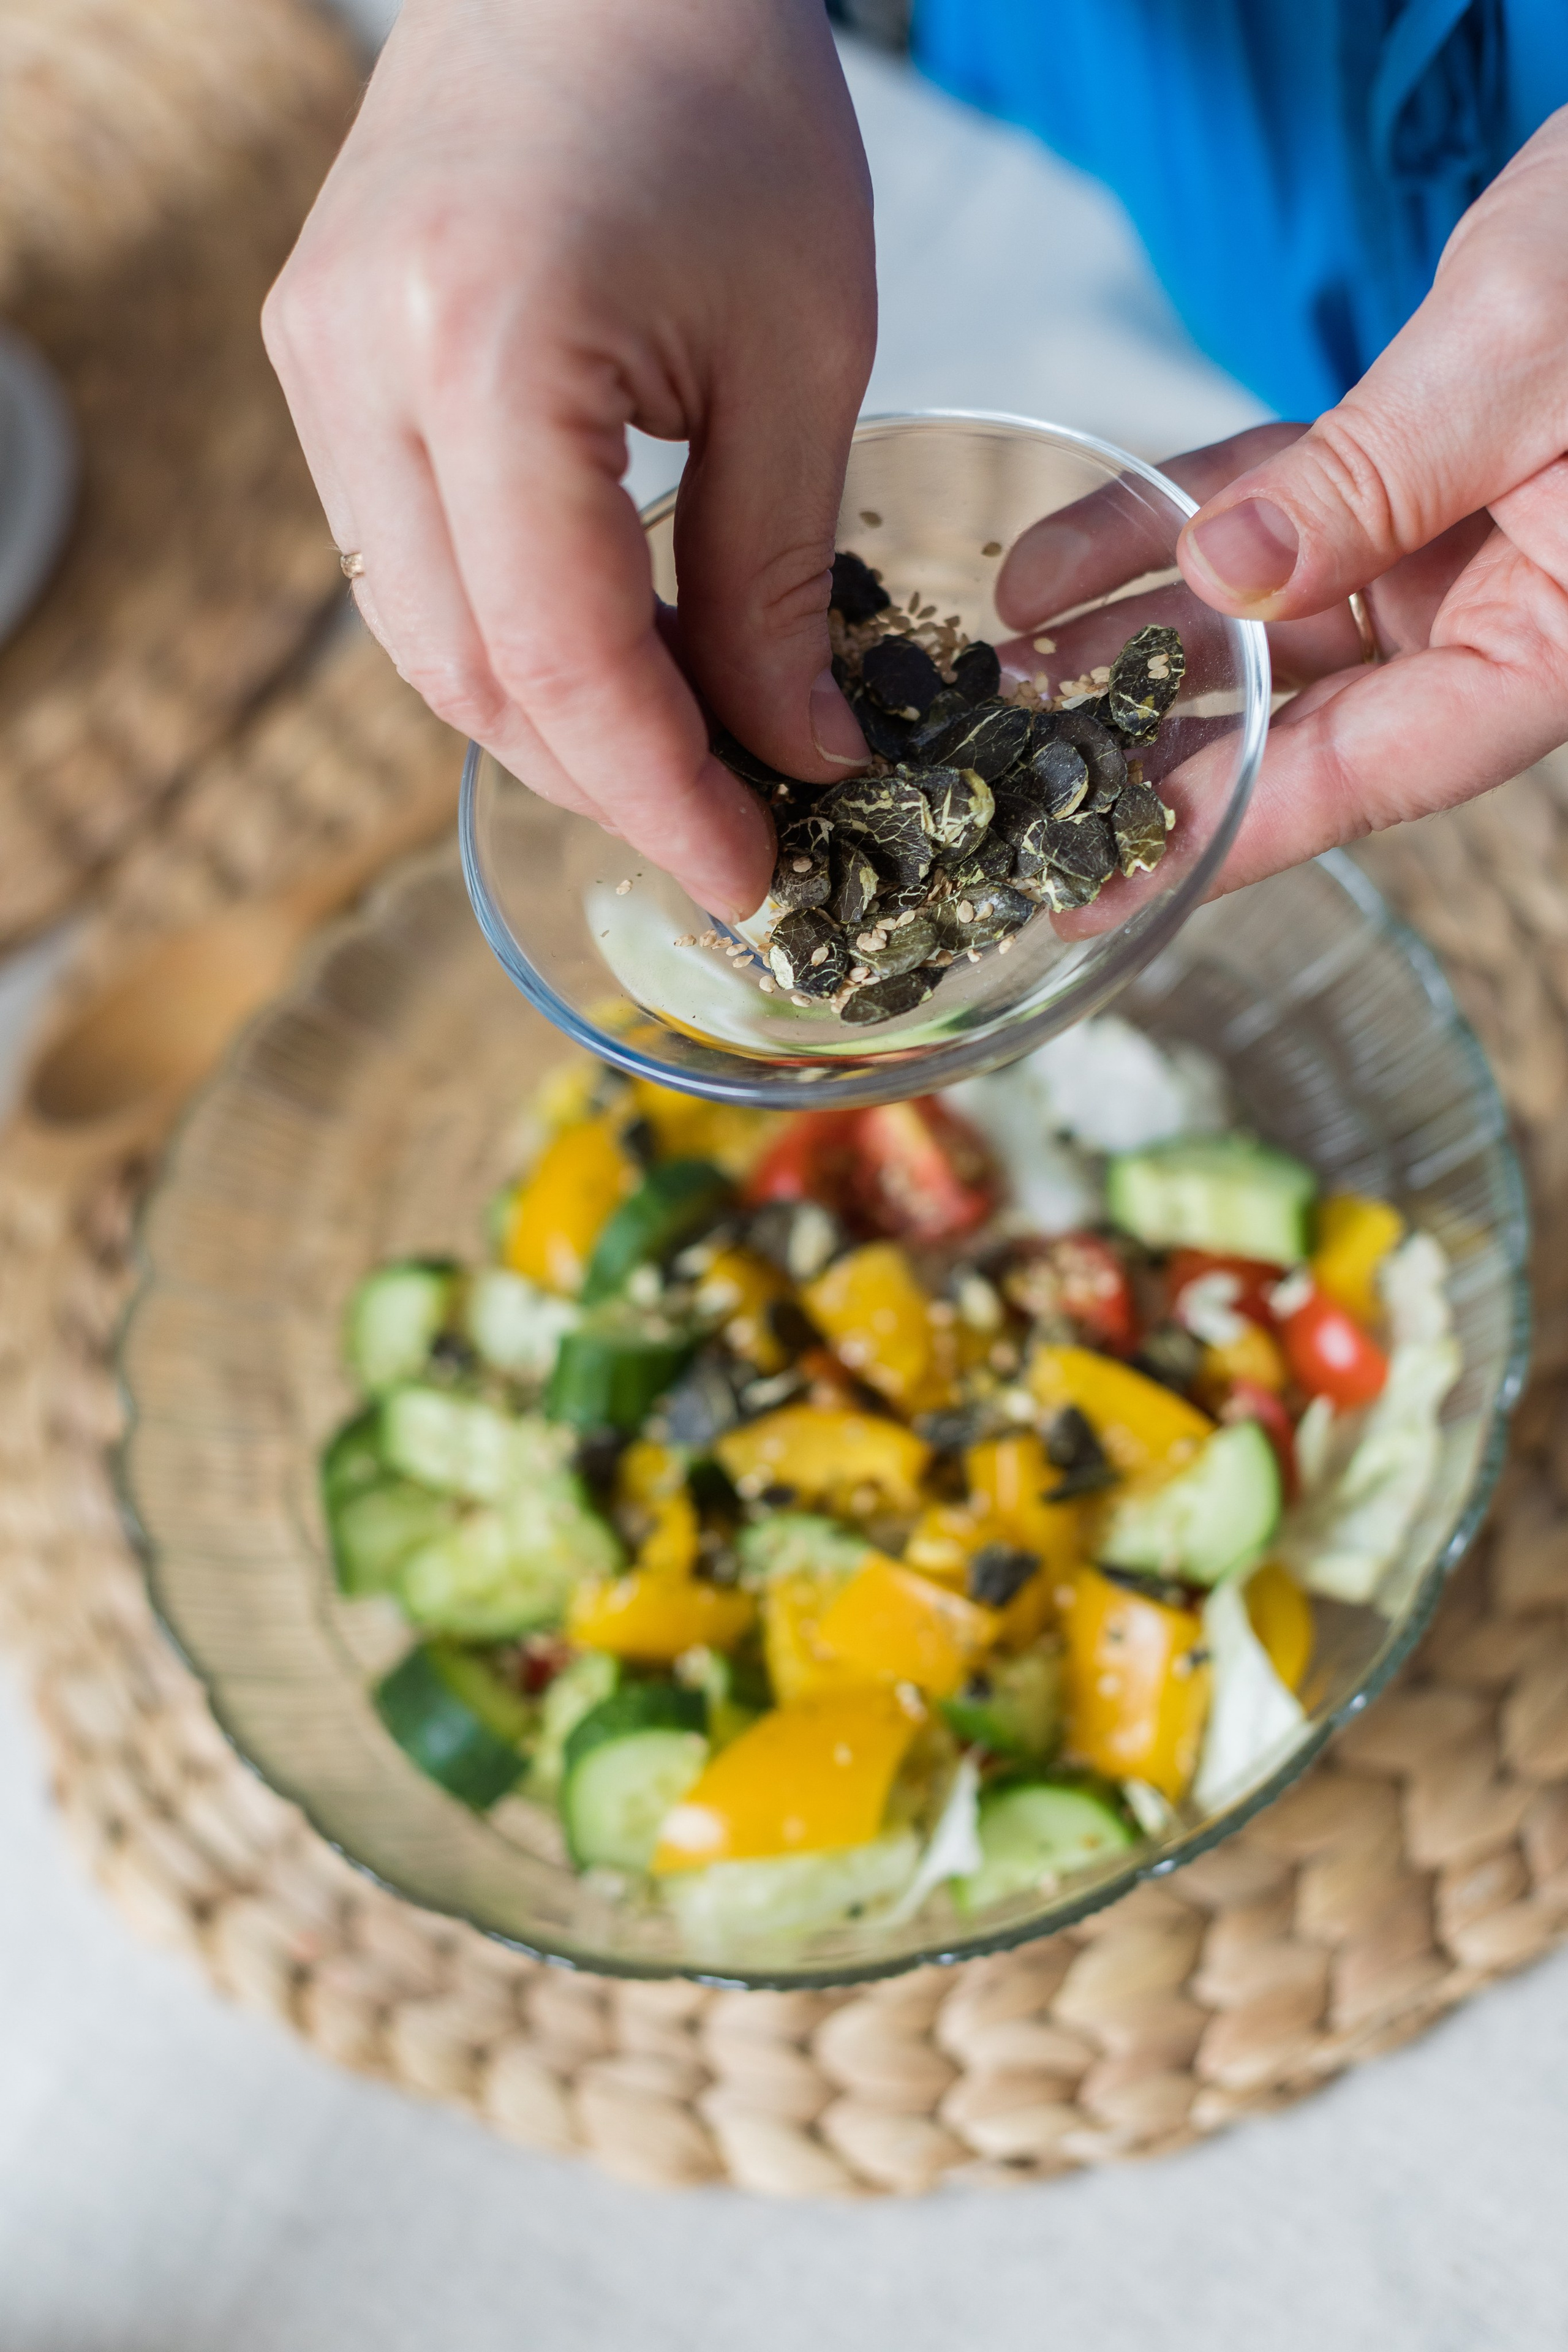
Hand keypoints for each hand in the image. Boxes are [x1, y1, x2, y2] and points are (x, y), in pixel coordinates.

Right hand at [263, 0, 875, 919]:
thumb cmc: (726, 98)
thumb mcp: (801, 349)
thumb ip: (779, 577)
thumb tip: (797, 757)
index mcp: (484, 344)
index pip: (560, 657)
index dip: (661, 797)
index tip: (754, 880)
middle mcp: (357, 364)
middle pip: (472, 676)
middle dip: (611, 782)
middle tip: (737, 835)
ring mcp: (313, 364)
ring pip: (425, 644)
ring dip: (557, 727)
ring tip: (688, 767)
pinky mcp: (317, 364)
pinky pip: (409, 569)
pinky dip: (513, 644)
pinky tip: (613, 666)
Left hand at [997, 107, 1567, 895]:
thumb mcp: (1517, 358)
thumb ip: (1374, 477)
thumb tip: (1229, 571)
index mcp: (1551, 642)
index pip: (1370, 770)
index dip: (1226, 832)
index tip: (1105, 891)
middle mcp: (1491, 622)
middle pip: (1299, 720)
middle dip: (1153, 750)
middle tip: (1019, 792)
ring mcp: (1442, 559)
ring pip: (1260, 626)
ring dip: (1133, 645)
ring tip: (1007, 672)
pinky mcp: (1396, 488)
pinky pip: (1262, 524)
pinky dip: (1165, 534)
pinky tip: (1055, 569)